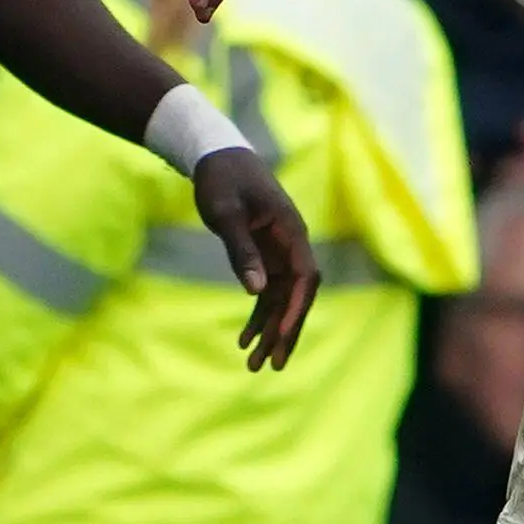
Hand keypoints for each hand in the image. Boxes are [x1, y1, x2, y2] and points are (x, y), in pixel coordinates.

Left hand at [194, 144, 319, 369]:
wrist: (218, 157)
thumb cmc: (222, 180)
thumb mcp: (226, 214)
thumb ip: (241, 251)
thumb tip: (255, 291)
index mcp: (292, 232)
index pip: (305, 278)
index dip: (295, 309)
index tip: (279, 337)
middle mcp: (292, 246)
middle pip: (298, 296)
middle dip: (285, 332)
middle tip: (270, 366)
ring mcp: (280, 253)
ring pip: (282, 299)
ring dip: (270, 331)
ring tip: (252, 363)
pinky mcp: (265, 256)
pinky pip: (267, 293)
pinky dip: (258, 316)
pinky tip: (244, 339)